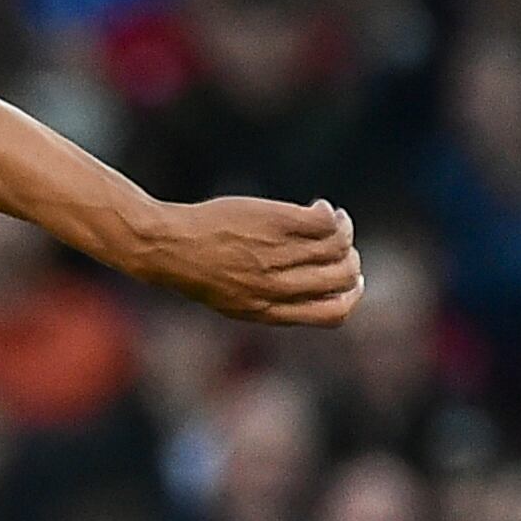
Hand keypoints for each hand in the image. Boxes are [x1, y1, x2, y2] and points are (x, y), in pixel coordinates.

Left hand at [120, 197, 362, 326]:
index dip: (351, 296)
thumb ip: (270, 300)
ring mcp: (277, 255)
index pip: (332, 314)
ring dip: (343, 230)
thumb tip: (307, 287)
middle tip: (341, 243)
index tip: (353, 279)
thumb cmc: (196, 271)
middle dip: (350, 259)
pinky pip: (324, 221)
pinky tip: (318, 207)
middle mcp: (277, 287)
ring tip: (332, 218)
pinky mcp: (276, 224)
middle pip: (340, 277)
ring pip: (337, 246)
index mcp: (269, 312)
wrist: (167, 247)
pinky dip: (330, 213)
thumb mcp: (233, 300)